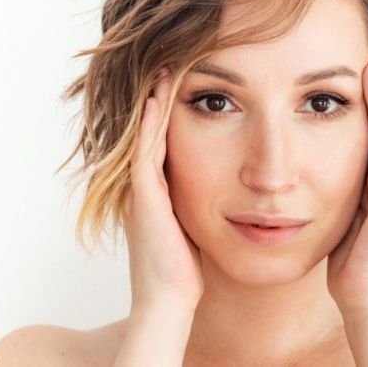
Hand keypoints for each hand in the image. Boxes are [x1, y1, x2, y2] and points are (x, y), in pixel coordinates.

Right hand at [123, 69, 203, 314]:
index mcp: (156, 193)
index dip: (170, 113)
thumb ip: (198, 209)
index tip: (183, 83)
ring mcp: (140, 192)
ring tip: (162, 71)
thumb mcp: (192, 231)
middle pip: (150, 132)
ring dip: (153, 104)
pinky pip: (145, 154)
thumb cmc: (184, 274)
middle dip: (159, 99)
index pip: (163, 142)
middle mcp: (144, 187)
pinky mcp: (144, 200)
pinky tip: (157, 102)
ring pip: (145, 136)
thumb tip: (226, 196)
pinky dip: (149, 127)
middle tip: (168, 64)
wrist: (168, 303)